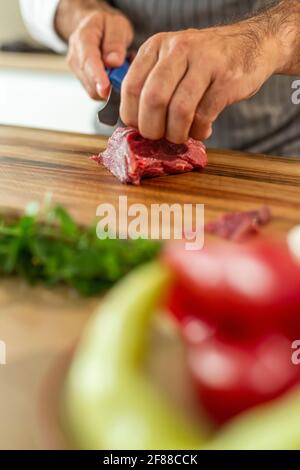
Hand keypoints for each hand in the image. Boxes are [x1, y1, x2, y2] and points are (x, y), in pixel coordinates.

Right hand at [64, 3, 132, 99]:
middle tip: (125, 69)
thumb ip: (116, 42)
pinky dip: (108, 88)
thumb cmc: (107, 25)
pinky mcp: (82, 80)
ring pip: (93, 90)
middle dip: (110, 83)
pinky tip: (113, 74)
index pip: (87, 60)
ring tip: (119, 68)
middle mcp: (75, 55)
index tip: (106, 87)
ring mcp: (76, 70)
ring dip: (110, 86)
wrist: (95, 28)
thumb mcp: (117, 24)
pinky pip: (96, 93)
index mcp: (83, 37)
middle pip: (90, 80)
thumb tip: (113, 62)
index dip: (97, 76)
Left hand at [120, 23, 280, 142]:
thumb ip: (151, 84)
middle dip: (153, 129)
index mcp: (157, 46)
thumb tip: (135, 124)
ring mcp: (205, 62)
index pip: (131, 87)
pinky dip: (199, 132)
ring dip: (177, 134)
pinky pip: (204, 116)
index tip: (141, 128)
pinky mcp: (227, 79)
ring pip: (179, 110)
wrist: (251, 45)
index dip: (132, 116)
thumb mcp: (172, 60)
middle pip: (153, 100)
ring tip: (181, 137)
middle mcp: (178, 49)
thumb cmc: (204, 62)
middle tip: (160, 137)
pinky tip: (202, 130)